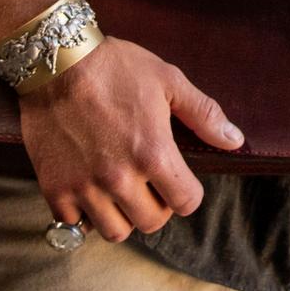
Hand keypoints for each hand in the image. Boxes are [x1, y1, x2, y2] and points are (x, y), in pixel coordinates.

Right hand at [17, 36, 244, 242]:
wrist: (55, 59)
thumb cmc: (114, 66)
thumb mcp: (167, 80)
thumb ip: (204, 114)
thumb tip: (235, 140)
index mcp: (153, 154)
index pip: (187, 202)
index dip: (187, 192)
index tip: (178, 180)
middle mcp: (120, 178)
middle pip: (151, 222)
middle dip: (157, 206)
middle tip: (149, 185)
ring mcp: (85, 186)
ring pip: (115, 231)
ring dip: (122, 215)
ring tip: (120, 192)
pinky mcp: (55, 187)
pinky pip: (74, 224)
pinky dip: (83, 215)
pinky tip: (88, 192)